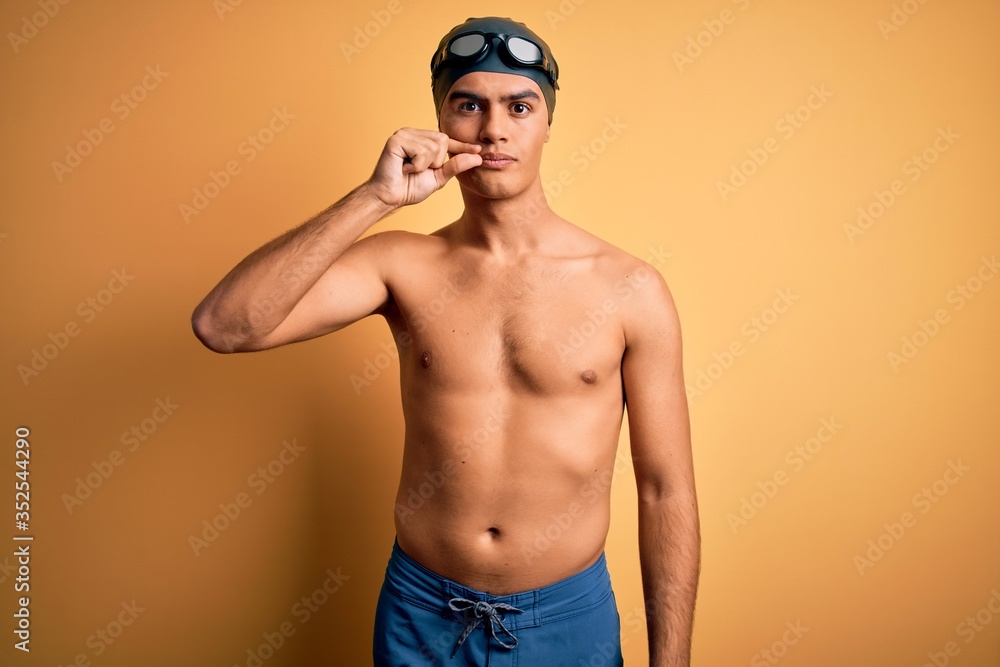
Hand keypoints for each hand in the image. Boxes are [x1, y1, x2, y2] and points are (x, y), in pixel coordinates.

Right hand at [366, 128, 481, 209]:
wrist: (389, 198)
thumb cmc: (409, 188)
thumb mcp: (438, 177)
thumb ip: (455, 166)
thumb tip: (478, 158)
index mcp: (421, 139)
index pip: (446, 139)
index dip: (462, 146)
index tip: (478, 150)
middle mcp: (412, 133)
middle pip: (443, 141)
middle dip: (435, 162)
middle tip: (418, 170)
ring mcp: (403, 134)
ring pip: (433, 147)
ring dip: (425, 165)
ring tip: (409, 169)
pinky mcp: (396, 140)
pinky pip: (421, 151)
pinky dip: (416, 165)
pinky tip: (404, 168)